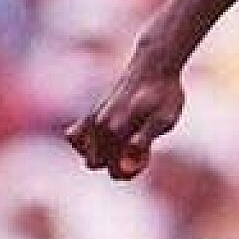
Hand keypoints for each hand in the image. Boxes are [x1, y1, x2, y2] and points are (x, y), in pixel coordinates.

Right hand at [65, 56, 183, 179]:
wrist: (154, 66)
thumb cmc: (163, 95)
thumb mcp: (164, 118)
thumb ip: (144, 139)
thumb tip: (125, 162)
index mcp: (118, 130)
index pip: (117, 172)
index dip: (131, 169)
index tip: (145, 154)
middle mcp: (100, 125)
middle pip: (94, 163)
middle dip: (114, 161)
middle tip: (136, 142)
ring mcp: (93, 118)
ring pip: (85, 152)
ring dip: (102, 151)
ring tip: (125, 134)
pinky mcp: (90, 112)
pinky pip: (74, 135)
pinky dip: (85, 140)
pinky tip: (106, 132)